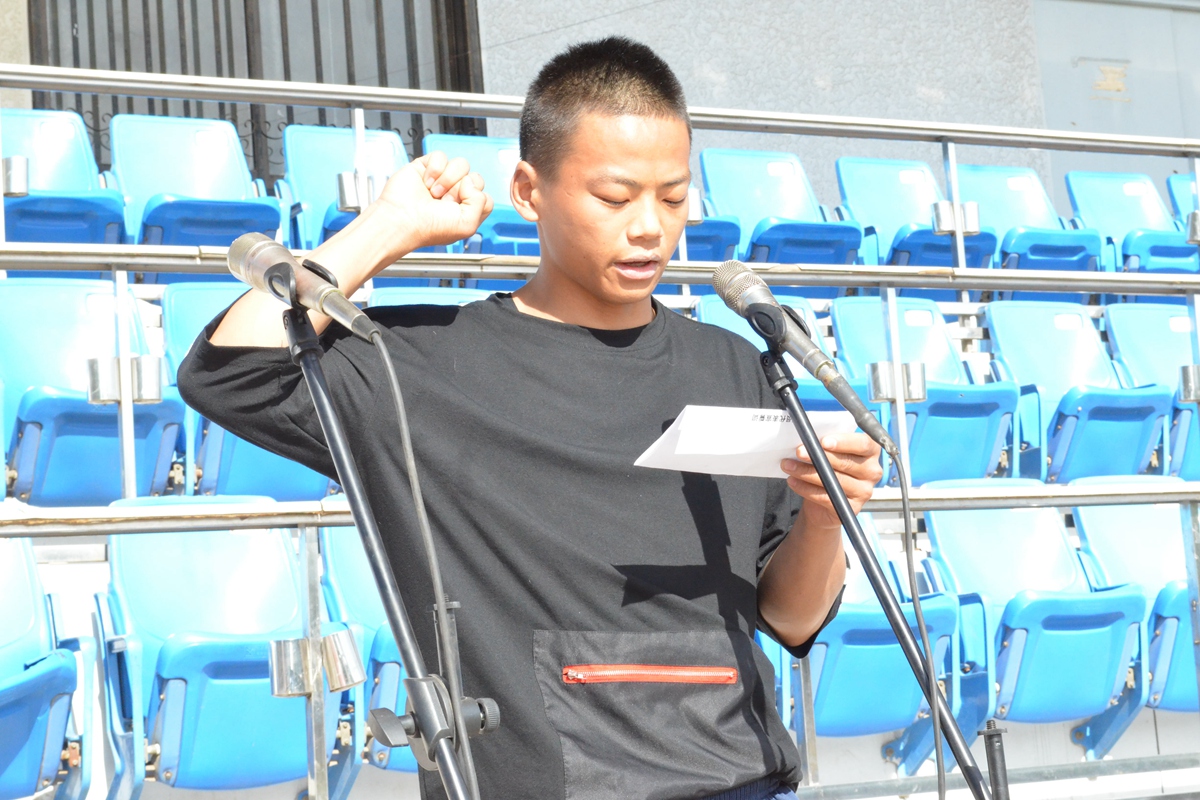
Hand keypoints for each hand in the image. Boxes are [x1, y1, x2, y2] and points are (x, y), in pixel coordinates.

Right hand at [373, 150, 494, 252]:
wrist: (402, 219)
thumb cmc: (429, 228)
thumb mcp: (468, 225)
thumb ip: (482, 203)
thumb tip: (471, 181)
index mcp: (467, 211)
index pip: (485, 197)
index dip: (475, 200)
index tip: (459, 209)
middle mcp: (457, 195)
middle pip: (476, 178)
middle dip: (460, 190)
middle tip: (444, 202)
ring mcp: (443, 180)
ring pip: (461, 164)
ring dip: (447, 179)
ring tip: (434, 192)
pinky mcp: (428, 167)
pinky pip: (441, 156)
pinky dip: (434, 170)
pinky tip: (425, 183)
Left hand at [781, 433, 882, 530]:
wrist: (825, 501)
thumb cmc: (829, 468)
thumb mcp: (830, 452)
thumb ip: (826, 444)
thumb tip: (808, 436)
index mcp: (871, 451)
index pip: (863, 443)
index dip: (844, 442)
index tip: (823, 441)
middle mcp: (872, 471)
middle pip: (846, 462)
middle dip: (819, 456)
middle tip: (799, 452)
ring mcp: (864, 491)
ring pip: (833, 480)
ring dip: (806, 472)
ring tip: (788, 466)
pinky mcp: (852, 508)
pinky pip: (826, 497)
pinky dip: (805, 488)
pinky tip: (793, 481)